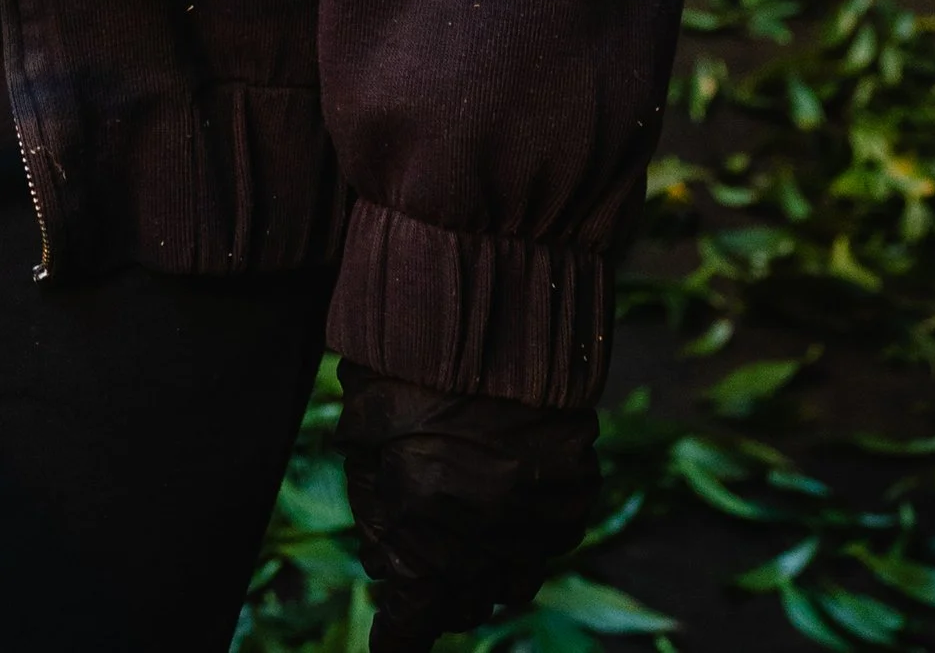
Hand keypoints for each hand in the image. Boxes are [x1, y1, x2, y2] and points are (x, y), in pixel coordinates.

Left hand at [339, 370, 600, 649]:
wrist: (487, 314)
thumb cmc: (404, 368)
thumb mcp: (362, 437)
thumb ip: (372, 507)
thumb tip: (382, 559)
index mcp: (424, 543)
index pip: (409, 629)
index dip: (395, 639)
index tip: (388, 641)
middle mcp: (485, 551)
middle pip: (461, 606)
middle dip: (435, 592)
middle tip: (419, 561)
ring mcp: (535, 530)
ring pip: (510, 582)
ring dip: (481, 566)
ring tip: (461, 526)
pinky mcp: (573, 499)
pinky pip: (546, 538)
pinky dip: (522, 528)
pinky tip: (502, 491)